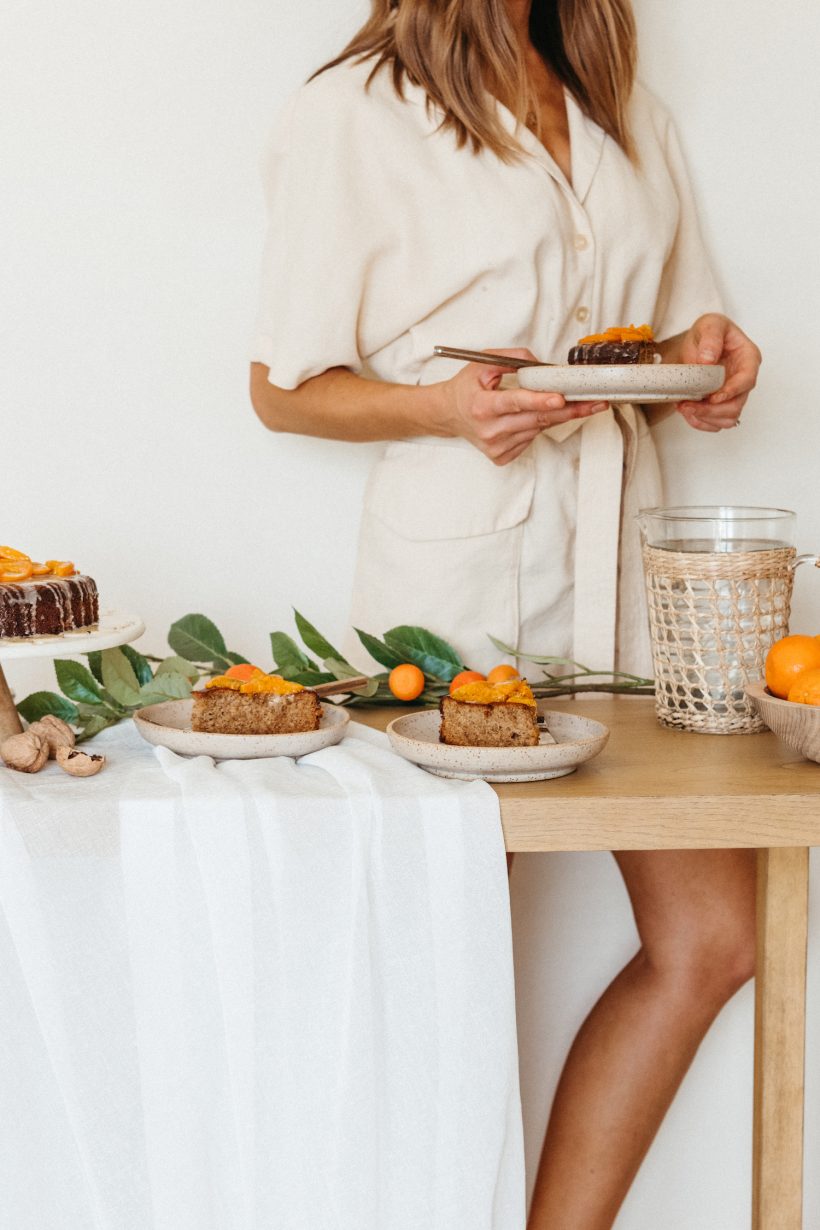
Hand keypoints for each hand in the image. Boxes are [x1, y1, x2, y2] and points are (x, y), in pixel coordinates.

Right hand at [438, 348, 607, 464]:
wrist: (448, 414)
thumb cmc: (466, 388)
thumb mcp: (482, 364)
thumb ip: (512, 358)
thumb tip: (542, 365)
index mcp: (482, 406)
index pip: (516, 402)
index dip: (540, 400)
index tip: (560, 397)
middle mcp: (489, 430)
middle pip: (537, 419)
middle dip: (568, 409)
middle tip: (594, 402)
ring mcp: (496, 447)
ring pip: (538, 428)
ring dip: (555, 414)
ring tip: (565, 402)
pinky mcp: (501, 457)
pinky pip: (531, 438)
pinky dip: (537, 425)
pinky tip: (529, 416)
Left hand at [671, 314, 761, 431]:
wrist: (699, 342)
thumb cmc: (710, 331)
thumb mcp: (710, 324)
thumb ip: (711, 338)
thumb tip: (707, 360)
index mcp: (748, 359)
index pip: (747, 381)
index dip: (732, 392)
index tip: (713, 397)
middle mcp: (744, 379)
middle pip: (736, 406)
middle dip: (711, 410)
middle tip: (688, 405)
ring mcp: (734, 394)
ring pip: (727, 419)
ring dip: (705, 418)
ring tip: (685, 407)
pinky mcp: (722, 405)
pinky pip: (715, 423)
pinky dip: (700, 422)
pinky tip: (687, 412)